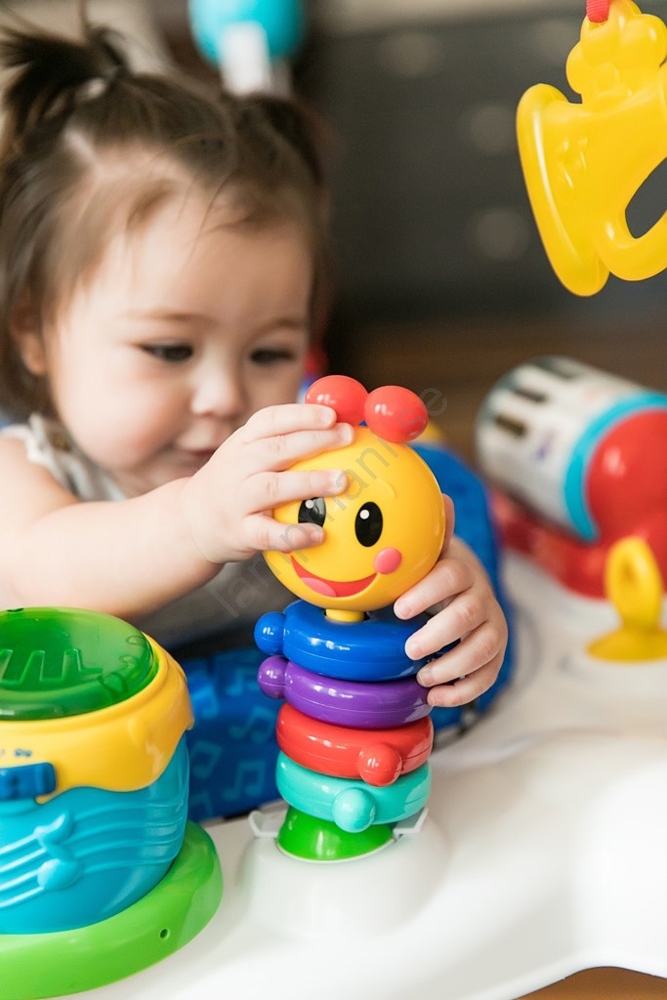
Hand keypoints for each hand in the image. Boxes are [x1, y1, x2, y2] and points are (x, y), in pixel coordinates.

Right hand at [181, 403, 351, 563]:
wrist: (192, 520)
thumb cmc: (236, 482)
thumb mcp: (250, 452)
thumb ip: (286, 439)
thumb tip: (339, 424)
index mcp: (244, 441)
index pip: (272, 420)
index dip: (302, 415)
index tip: (332, 415)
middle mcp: (239, 466)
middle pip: (277, 449)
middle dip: (315, 441)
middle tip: (348, 437)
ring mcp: (238, 499)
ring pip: (273, 487)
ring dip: (309, 482)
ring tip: (341, 480)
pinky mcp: (240, 532)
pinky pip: (267, 533)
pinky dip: (292, 534)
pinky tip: (318, 534)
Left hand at [393, 495, 508, 707]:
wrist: (456, 592)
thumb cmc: (428, 574)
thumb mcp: (424, 553)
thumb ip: (425, 534)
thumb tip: (437, 497)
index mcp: (460, 569)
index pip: (452, 575)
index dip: (427, 592)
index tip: (398, 609)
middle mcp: (482, 595)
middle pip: (469, 614)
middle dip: (439, 634)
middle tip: (409, 649)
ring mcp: (492, 625)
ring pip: (484, 647)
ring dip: (452, 666)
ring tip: (422, 678)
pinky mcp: (495, 654)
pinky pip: (489, 675)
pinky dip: (464, 690)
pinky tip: (436, 697)